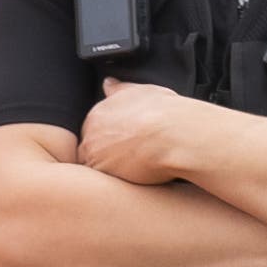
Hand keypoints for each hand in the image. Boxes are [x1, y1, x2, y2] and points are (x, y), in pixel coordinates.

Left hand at [73, 79, 225, 189]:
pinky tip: (134, 180)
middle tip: (130, 158)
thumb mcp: (142, 91)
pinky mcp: (104, 174)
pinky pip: (102, 183)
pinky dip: (115, 183)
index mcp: (98, 113)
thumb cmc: (165, 113)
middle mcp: (91, 133)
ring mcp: (95, 154)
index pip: (93, 131)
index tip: (125, 145)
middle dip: (106, 155)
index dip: (109, 140)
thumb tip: (108, 83)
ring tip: (134, 170)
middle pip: (90, 149)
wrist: (176, 135)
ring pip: (95, 166)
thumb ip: (120, 90)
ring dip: (109, 169)